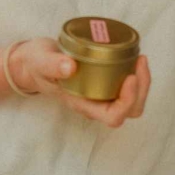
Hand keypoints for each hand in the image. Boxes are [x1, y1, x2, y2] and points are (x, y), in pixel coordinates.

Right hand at [9, 38, 150, 129]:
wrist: (31, 63)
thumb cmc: (36, 64)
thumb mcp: (40, 61)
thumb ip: (52, 64)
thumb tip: (70, 67)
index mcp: (81, 104)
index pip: (113, 116)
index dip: (127, 101)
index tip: (129, 76)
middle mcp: (94, 104)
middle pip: (129, 111)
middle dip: (141, 90)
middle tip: (140, 61)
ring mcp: (99, 95)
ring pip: (131, 102)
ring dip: (142, 83)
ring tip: (140, 59)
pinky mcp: (102, 84)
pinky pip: (126, 88)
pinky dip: (136, 75)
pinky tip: (134, 58)